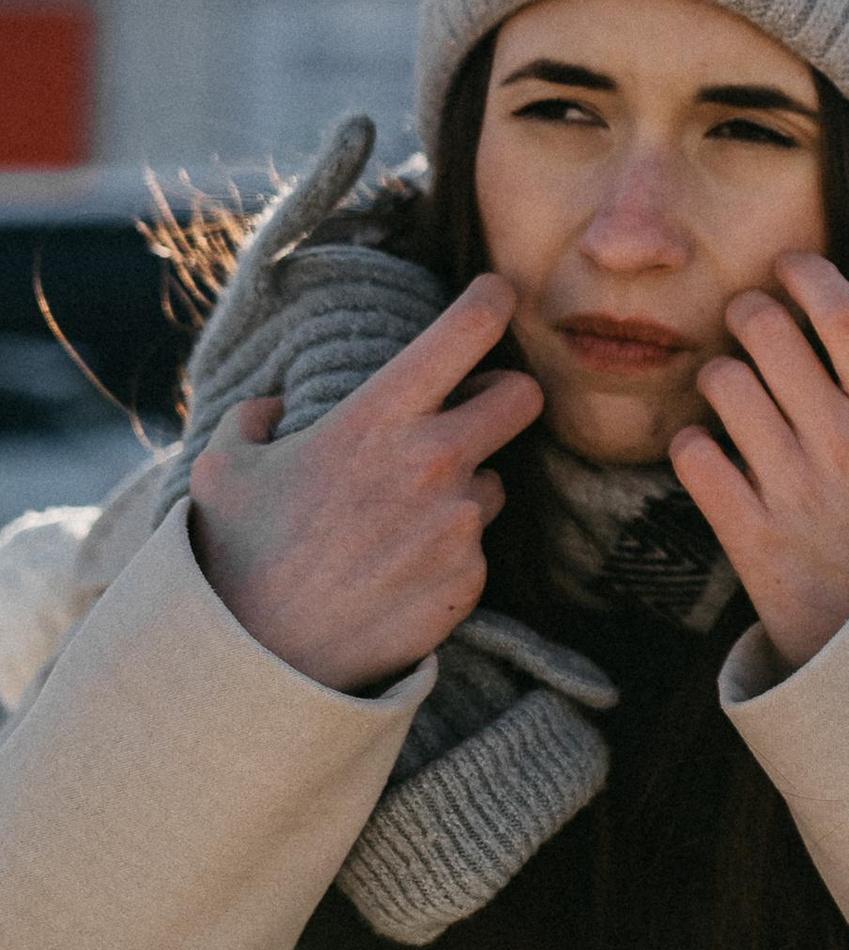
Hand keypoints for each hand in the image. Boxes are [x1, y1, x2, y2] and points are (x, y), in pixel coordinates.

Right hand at [190, 276, 544, 692]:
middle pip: (523, 398)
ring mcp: (459, 523)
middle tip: (478, 409)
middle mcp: (434, 462)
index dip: (492, 301)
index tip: (499, 292)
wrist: (265, 657)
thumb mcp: (224, 469)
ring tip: (401, 521)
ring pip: (496, 483)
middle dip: (507, 397)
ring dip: (464, 491)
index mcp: (380, 418)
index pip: (464, 333)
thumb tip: (273, 408)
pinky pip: (477, 550)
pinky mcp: (470, 578)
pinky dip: (448, 554)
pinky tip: (397, 571)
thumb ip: (252, 421)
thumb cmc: (240, 555)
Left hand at [669, 254, 848, 671]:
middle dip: (745, 314)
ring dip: (715, 379)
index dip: (807, 273)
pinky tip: (708, 456)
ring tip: (727, 398)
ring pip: (723, 384)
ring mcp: (796, 491)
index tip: (787, 264)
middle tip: (744, 326)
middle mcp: (845, 447)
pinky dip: (690, 447)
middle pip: (769, 332)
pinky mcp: (751, 536)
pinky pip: (692, 456)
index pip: (845, 316)